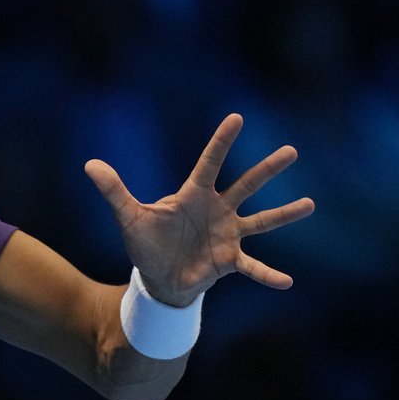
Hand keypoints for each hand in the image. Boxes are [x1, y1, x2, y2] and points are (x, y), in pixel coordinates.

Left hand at [84, 113, 315, 305]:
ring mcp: (228, 234)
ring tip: (309, 204)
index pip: (209, 163)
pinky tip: (287, 282)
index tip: (237, 117)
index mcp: (194, 195)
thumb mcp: (129, 217)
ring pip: (261, 221)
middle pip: (246, 185)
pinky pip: (253, 267)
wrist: (157, 278)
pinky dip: (268, 274)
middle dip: (267, 169)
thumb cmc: (146, 244)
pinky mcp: (230, 260)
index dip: (221, 142)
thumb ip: (114, 191)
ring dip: (284, 214)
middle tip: (291, 150)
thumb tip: (89, 164)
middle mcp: (218, 210)